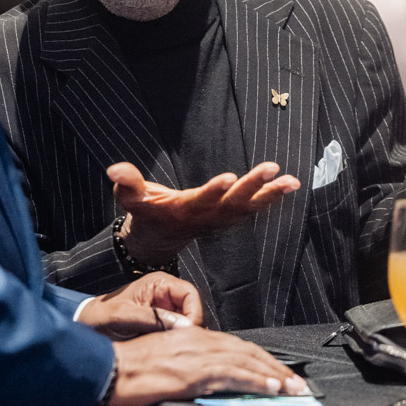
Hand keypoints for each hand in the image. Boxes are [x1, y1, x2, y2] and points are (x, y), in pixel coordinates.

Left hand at [76, 272, 201, 339]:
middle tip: (179, 344)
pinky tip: (166, 351)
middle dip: (190, 327)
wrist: (87, 325)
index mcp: (159, 283)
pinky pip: (177, 334)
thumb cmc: (100, 315)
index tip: (188, 332)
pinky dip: (175, 343)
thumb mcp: (123, 315)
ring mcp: (165, 311)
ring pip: (187, 324)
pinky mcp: (162, 326)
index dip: (194, 313)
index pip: (190, 294)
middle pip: (193, 310)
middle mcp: (166, 295)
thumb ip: (152, 318)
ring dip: (182, 337)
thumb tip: (183, 326)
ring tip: (170, 348)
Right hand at [106, 327, 307, 405]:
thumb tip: (208, 379)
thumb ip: (188, 365)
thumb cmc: (126, 369)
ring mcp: (196, 355)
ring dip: (273, 374)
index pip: (235, 346)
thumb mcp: (163, 361)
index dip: (259, 359)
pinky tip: (270, 387)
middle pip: (246, 350)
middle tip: (296, 383)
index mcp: (189, 336)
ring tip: (292, 387)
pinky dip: (254, 379)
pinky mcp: (193, 371)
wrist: (106, 370)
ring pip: (244, 360)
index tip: (277, 373)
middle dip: (274, 367)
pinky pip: (231, 374)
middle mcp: (197, 340)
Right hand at [108, 161, 299, 265]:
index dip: (215, 190)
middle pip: (232, 202)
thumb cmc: (145, 212)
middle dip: (253, 186)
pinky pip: (253, 207)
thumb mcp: (130, 198)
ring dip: (270, 193)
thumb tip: (114, 168)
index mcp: (183, 210)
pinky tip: (288, 184)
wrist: (159, 237)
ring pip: (249, 207)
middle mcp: (206, 216)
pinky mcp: (229, 215)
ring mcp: (220, 218)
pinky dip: (271, 197)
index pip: (201, 200)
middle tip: (271, 169)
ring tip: (291, 180)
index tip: (230, 177)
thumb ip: (126, 183)